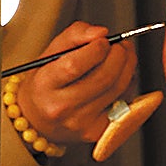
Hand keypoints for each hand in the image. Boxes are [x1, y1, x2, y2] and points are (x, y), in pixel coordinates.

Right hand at [17, 22, 137, 146]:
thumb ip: (74, 36)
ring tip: (123, 55)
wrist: (37, 121)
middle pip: (103, 78)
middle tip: (120, 45)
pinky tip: (119, 78)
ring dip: (128, 66)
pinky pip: (124, 103)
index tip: (103, 40)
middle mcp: (60, 107)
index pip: (75, 65)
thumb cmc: (44, 85)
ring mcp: (80, 123)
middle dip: (119, 55)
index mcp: (44, 85)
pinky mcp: (97, 132)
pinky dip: (128, 85)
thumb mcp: (48, 55)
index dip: (97, 49)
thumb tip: (101, 33)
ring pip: (118, 89)